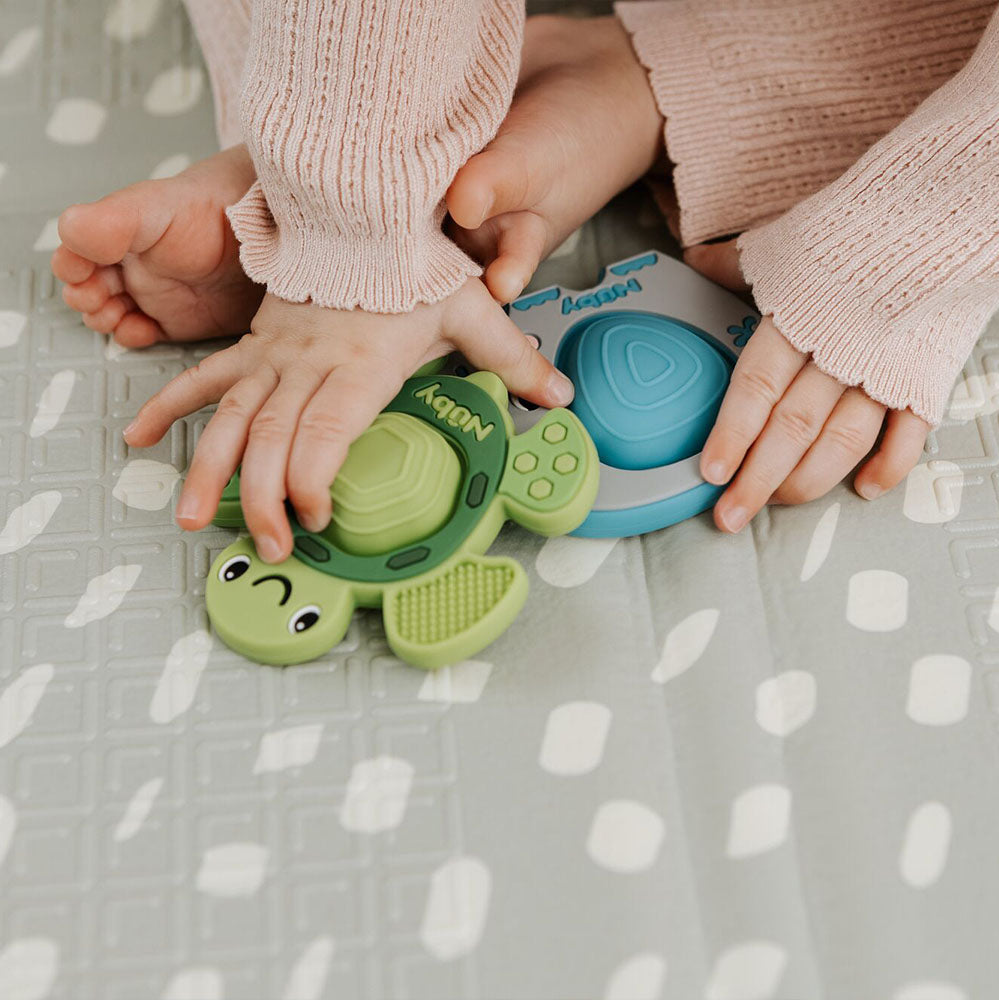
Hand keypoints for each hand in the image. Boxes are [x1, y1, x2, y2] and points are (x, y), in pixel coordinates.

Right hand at [123, 280, 574, 561]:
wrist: (364, 208)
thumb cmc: (416, 264)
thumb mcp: (471, 309)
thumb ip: (514, 356)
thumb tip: (562, 396)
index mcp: (360, 363)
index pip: (326, 428)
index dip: (313, 477)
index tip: (317, 518)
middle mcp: (308, 364)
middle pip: (273, 438)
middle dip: (264, 498)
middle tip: (270, 548)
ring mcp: (274, 356)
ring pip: (230, 417)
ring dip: (209, 470)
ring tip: (191, 518)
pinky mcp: (254, 346)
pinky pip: (205, 377)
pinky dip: (170, 406)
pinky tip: (140, 439)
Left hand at [685, 240, 929, 532]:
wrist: (941, 215)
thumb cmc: (855, 231)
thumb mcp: (785, 243)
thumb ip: (734, 263)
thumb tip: (692, 258)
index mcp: (798, 320)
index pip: (756, 388)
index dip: (732, 435)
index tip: (710, 473)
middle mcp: (839, 351)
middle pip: (792, 428)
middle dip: (757, 480)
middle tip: (730, 516)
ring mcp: (885, 369)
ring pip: (843, 441)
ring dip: (809, 482)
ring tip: (777, 504)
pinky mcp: (924, 377)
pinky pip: (910, 434)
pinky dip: (889, 467)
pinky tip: (862, 489)